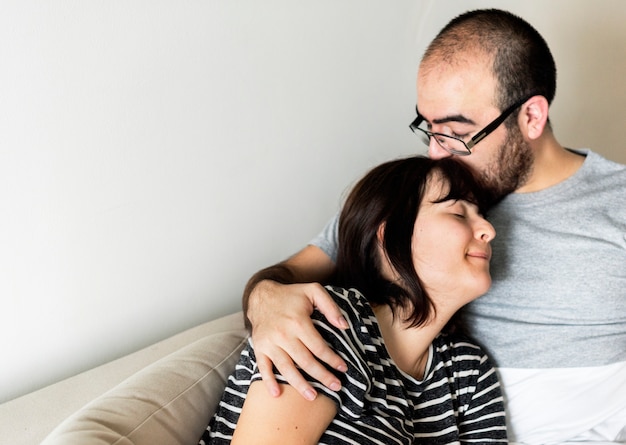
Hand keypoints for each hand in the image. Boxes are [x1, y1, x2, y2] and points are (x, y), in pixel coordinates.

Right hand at [247, 280, 347, 400]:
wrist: (262, 295)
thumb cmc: (291, 295)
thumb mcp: (313, 291)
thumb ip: (330, 306)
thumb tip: (344, 326)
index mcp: (298, 322)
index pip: (319, 347)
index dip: (332, 359)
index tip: (343, 368)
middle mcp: (283, 334)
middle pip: (305, 361)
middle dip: (322, 376)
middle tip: (336, 386)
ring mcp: (270, 343)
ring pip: (286, 368)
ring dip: (300, 385)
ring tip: (313, 396)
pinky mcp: (259, 347)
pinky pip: (263, 367)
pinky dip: (268, 381)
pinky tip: (277, 394)